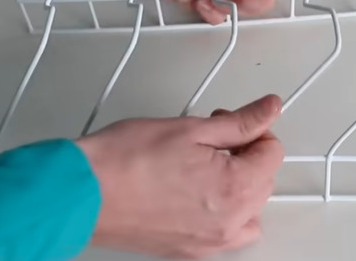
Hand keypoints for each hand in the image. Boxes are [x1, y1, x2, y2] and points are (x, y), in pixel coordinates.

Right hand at [75, 95, 283, 258]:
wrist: (82, 192)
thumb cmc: (124, 160)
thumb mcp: (191, 127)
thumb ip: (239, 122)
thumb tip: (269, 109)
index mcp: (235, 189)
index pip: (272, 153)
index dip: (254, 129)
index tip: (231, 122)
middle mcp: (228, 223)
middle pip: (263, 181)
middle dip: (245, 154)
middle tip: (212, 137)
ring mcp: (209, 242)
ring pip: (249, 210)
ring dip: (239, 185)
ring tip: (207, 164)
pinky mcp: (189, 251)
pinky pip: (226, 233)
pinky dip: (224, 212)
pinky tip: (199, 191)